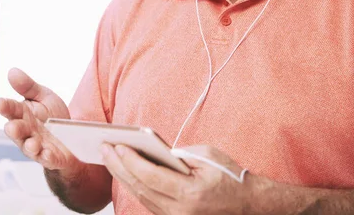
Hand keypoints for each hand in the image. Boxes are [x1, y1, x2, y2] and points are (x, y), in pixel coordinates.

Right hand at [0, 68, 78, 169]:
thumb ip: (28, 86)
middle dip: (14, 130)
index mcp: (23, 114)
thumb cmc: (52, 117)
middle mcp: (27, 131)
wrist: (72, 136)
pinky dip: (48, 158)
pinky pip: (48, 159)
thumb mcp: (43, 96)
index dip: (4, 106)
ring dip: (30, 146)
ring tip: (32, 144)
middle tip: (12, 127)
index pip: (11, 109)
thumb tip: (12, 71)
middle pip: (17, 131)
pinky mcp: (51, 157)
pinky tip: (48, 155)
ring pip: (30, 148)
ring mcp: (38, 146)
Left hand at [100, 144, 254, 214]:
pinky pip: (148, 201)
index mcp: (191, 193)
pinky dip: (134, 185)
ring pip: (141, 196)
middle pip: (140, 187)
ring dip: (122, 175)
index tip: (116, 145)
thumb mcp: (207, 155)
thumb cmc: (230, 176)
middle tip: (103, 147)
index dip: (131, 160)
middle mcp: (181, 211)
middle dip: (118, 166)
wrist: (250, 206)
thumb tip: (150, 149)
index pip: (151, 176)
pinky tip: (123, 171)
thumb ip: (177, 153)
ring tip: (108, 157)